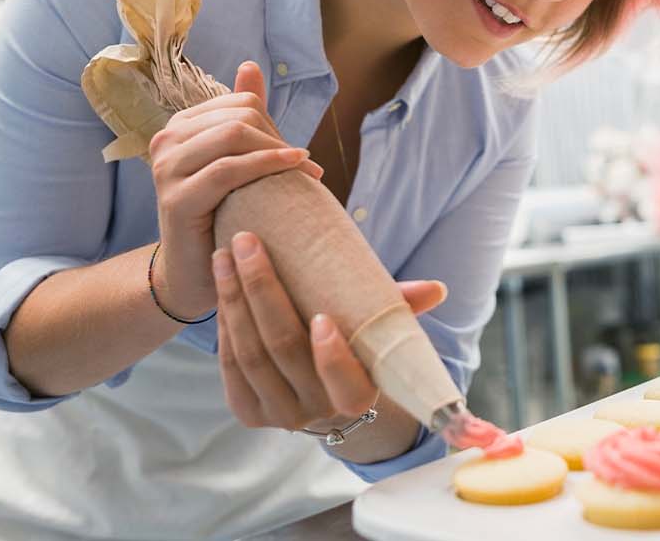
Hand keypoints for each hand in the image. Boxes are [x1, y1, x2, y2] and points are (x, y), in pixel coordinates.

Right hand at [149, 61, 324, 319]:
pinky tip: (294, 171)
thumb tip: (249, 66)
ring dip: (277, 153)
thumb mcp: (235, 163)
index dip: (275, 124)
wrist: (196, 273)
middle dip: (278, 139)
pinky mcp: (175, 198)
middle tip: (305, 166)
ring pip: (231, 137)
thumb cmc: (222, 216)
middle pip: (237, 117)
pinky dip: (265, 167)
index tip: (298, 153)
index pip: (239, 103)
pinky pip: (227, 170)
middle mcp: (166, 141)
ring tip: (304, 171)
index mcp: (180, 127)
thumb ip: (241, 118)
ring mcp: (166, 168)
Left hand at [214, 231, 447, 430]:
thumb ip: (399, 308)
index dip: (331, 355)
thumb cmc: (355, 347)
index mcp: (356, 398)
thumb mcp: (376, 331)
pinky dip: (224, 320)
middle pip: (282, 350)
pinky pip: (230, 363)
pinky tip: (222, 284)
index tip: (321, 317)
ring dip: (233, 298)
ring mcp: (277, 415)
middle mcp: (315, 413)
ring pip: (249, 353)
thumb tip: (437, 289)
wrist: (319, 394)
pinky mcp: (246, 411)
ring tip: (225, 254)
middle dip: (261, 291)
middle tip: (247, 243)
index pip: (345, 383)